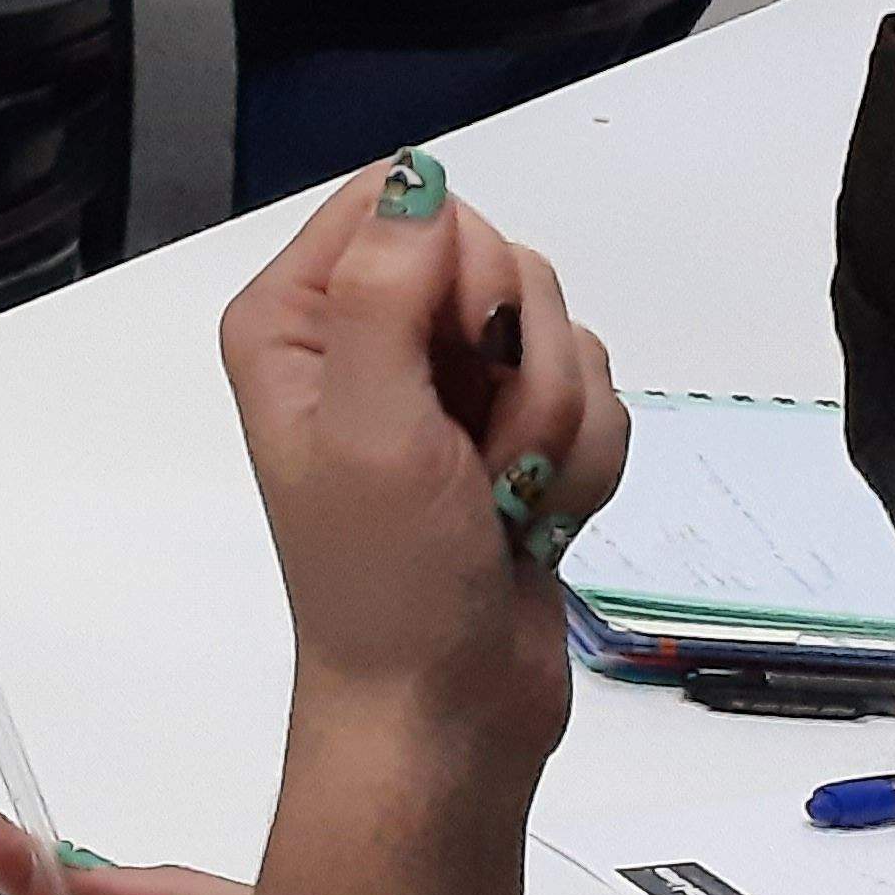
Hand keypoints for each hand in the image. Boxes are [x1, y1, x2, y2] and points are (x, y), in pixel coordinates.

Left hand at [220, 158, 625, 766]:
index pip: (403, 202)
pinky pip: (595, 398)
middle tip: (479, 457)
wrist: (445, 710)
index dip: (460, 270)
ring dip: (555, 426)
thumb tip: (418, 185)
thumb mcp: (370, 427)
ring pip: (561, 333)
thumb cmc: (387, 583)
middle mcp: (368, 336)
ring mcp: (447, 387)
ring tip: (503, 501)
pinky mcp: (513, 433)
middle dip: (522, 367)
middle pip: (498, 262)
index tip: (459, 357)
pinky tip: (537, 517)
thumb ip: (384, 294)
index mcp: (299, 318)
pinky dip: (582, 464)